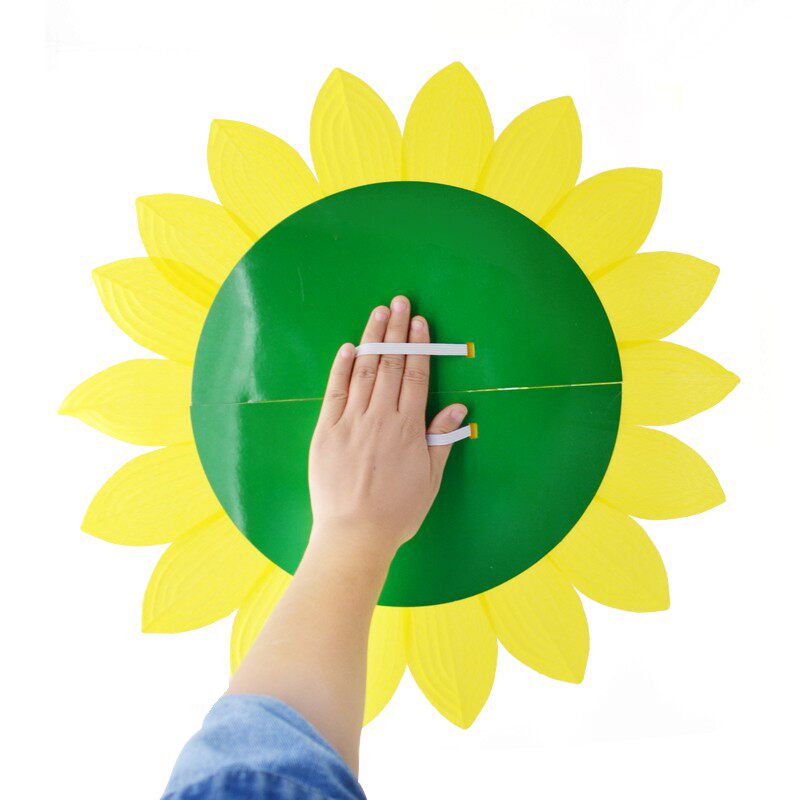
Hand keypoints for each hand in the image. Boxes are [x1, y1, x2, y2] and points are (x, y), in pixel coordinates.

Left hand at [308, 296, 467, 561]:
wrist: (354, 535)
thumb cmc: (398, 511)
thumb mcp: (430, 479)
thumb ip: (440, 438)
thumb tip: (457, 407)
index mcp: (408, 428)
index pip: (415, 376)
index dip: (418, 346)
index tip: (418, 321)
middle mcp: (380, 417)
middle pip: (390, 364)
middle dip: (396, 331)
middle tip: (399, 302)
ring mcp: (350, 422)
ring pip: (363, 371)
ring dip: (371, 339)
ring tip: (378, 312)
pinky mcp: (326, 431)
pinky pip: (334, 392)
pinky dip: (341, 368)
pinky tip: (347, 348)